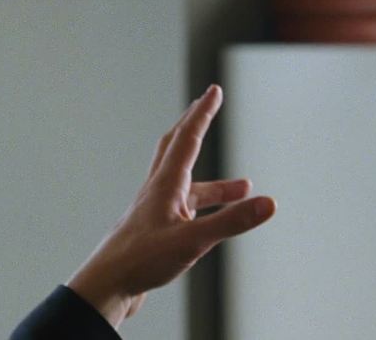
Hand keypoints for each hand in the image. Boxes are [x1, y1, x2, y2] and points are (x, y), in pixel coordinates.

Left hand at [66, 85, 275, 327]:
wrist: (107, 285)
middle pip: (176, 147)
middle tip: (208, 105)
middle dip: (195, 125)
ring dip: (215, 183)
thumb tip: (268, 203)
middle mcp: (159, 191)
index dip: (203, 113)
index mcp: (165, 184)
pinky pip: (186, 209)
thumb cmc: (141, 260)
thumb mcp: (193, 240)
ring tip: (244, 187)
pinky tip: (216, 223)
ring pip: (188, 184)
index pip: (187, 138)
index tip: (214, 90)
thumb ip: (231, 221)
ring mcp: (156, 210)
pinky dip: (206, 209)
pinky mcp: (156, 230)